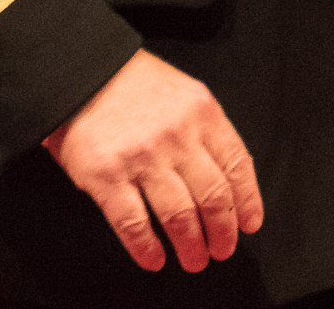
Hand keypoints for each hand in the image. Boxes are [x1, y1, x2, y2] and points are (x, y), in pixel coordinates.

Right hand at [43, 50, 263, 273]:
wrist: (85, 72)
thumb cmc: (137, 86)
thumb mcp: (186, 94)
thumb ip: (207, 131)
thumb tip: (230, 178)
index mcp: (203, 113)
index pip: (237, 166)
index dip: (247, 201)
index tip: (249, 224)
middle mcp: (178, 137)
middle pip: (213, 197)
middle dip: (223, 231)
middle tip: (222, 249)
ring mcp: (142, 158)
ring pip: (179, 216)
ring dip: (191, 245)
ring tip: (194, 260)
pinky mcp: (107, 177)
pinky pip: (134, 224)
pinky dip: (146, 248)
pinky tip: (154, 259)